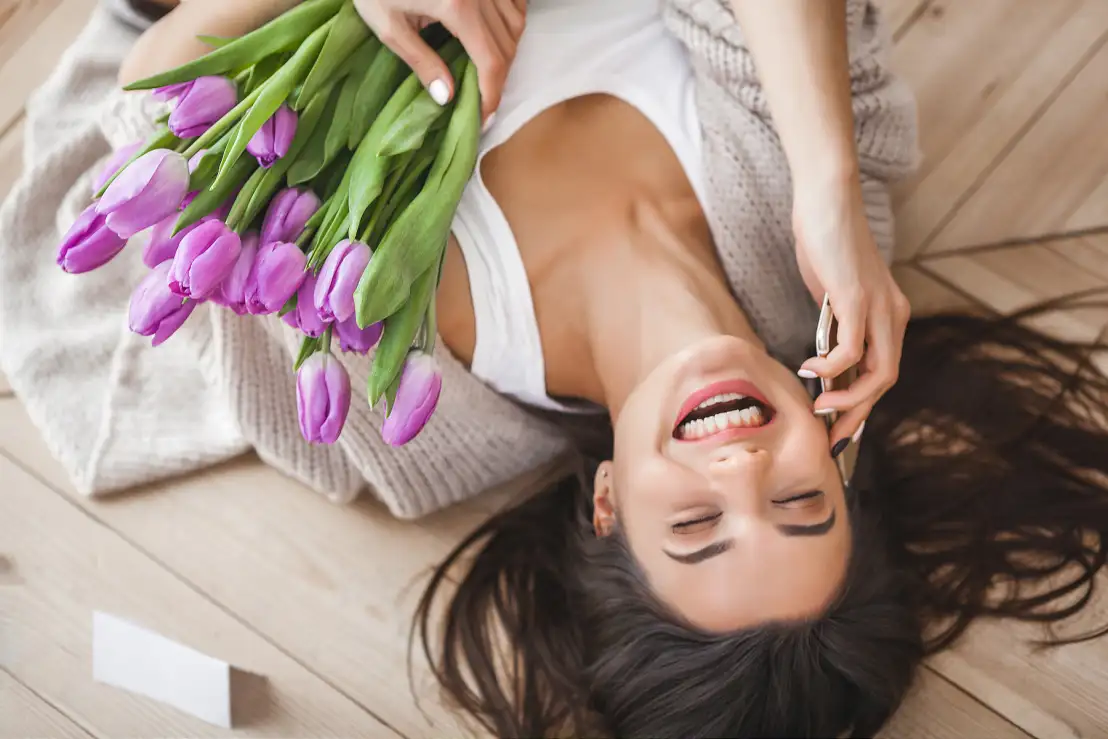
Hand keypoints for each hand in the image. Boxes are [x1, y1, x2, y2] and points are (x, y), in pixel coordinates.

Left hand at [354, 0, 525, 122]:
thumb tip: (447, 98)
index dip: (491, 95)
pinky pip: (516, 3)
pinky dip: (511, 22)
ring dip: (507, 52)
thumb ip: (420, 62)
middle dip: (498, 79)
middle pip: (507, 46)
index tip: (484, 117)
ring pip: (516, 25)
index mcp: (457, 5)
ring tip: (487, 72)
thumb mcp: (389, 26)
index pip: (490, 62)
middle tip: (483, 100)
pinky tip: (494, 35)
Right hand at [792, 177, 911, 449]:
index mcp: (890, 315)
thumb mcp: (833, 292)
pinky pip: (851, 349)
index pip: (884, 373)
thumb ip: (835, 323)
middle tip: (830, 435)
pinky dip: (831, 368)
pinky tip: (808, 369)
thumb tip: (822, 358)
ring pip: (877, 372)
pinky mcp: (856, 298)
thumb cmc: (825, 243)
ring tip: (819, 407)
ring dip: (848, 399)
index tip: (840, 428)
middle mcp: (893, 314)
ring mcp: (878, 307)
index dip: (864, 406)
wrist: (827, 200)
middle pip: (886, 382)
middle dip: (858, 415)